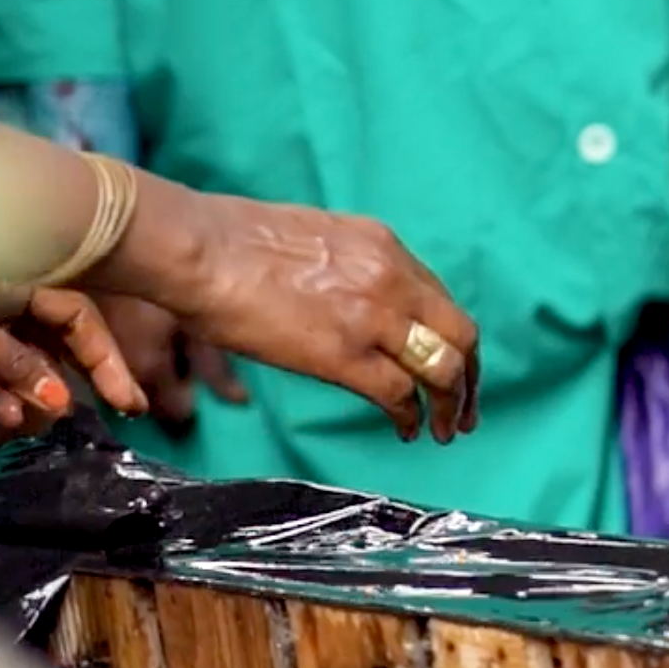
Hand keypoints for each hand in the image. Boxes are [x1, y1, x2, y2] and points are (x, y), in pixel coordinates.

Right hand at [100, 175, 479, 443]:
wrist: (201, 248)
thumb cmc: (234, 240)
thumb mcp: (313, 237)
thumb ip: (345, 266)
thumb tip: (346, 293)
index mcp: (383, 245)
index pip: (439, 298)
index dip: (449, 337)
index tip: (449, 362)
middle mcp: (391, 278)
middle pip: (460, 334)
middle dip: (467, 377)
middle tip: (464, 409)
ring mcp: (373, 317)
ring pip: (441, 369)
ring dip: (449, 406)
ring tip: (444, 430)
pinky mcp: (344, 355)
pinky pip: (398, 394)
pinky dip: (409, 417)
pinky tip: (404, 430)